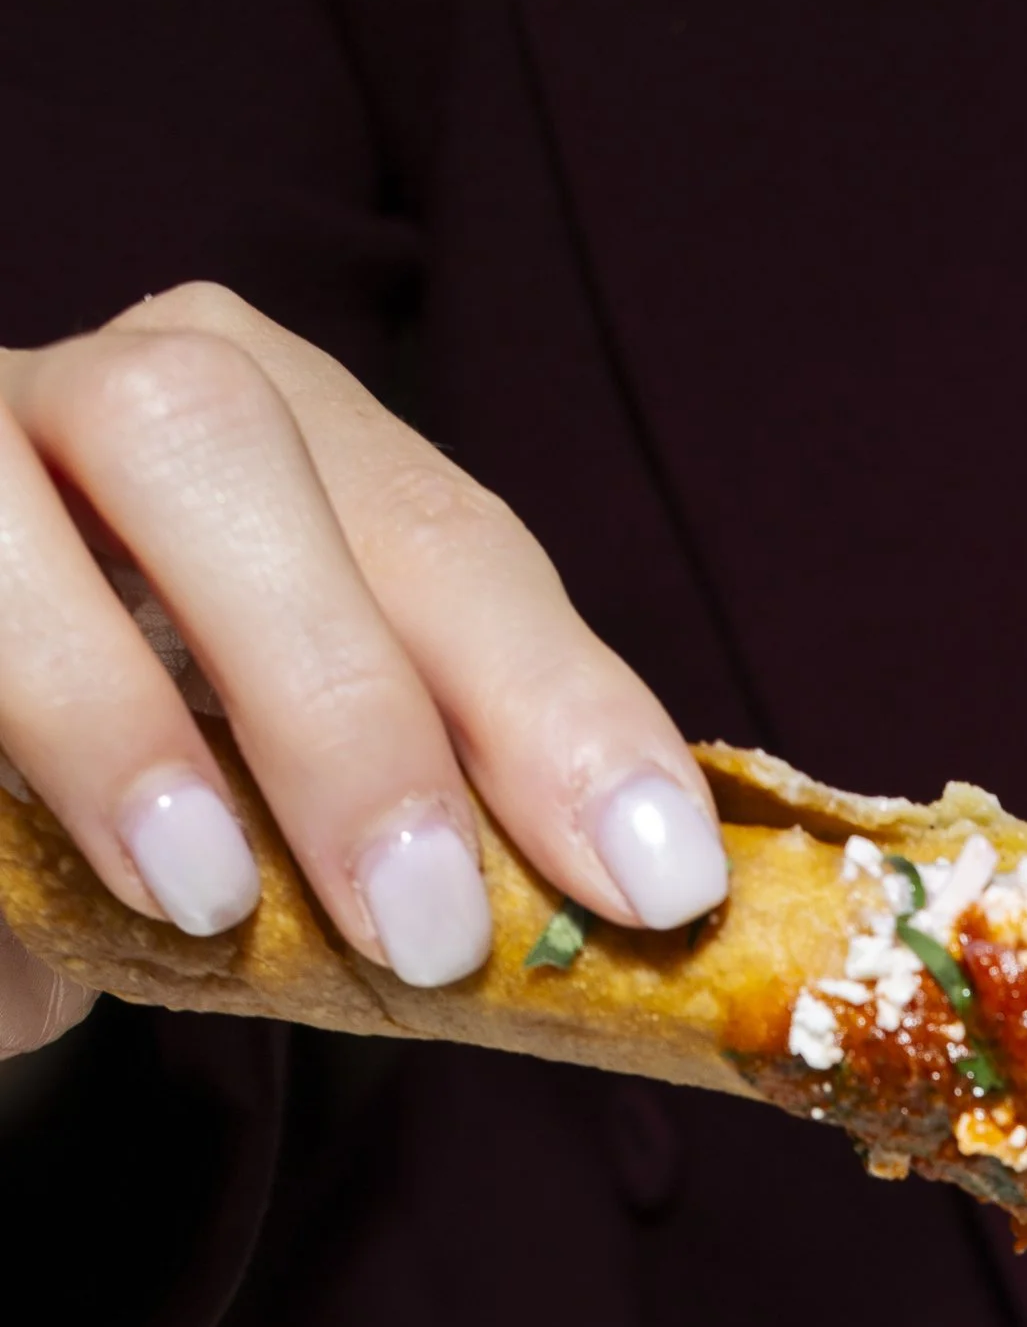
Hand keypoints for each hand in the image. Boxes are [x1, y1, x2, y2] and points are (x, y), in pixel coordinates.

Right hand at [0, 282, 725, 1039]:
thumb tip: (646, 918)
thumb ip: (447, 833)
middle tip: (432, 928)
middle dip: (345, 695)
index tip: (660, 878)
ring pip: (6, 502)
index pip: (435, 529)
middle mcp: (95, 398)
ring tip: (214, 898)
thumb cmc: (150, 830)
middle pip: (216, 441)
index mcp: (272, 435)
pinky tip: (70, 884)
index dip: (550, 695)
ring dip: (120, 713)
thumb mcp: (313, 825)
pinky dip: (8, 741)